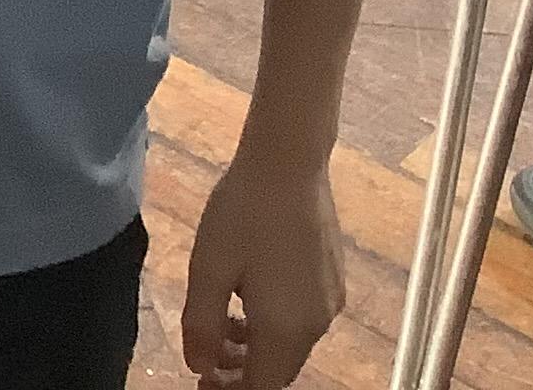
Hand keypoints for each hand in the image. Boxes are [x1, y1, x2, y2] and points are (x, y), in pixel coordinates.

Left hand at [182, 152, 342, 387]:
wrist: (289, 164)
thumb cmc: (241, 214)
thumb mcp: (207, 268)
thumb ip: (201, 324)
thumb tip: (199, 366)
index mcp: (287, 329)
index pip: (263, 386)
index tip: (204, 385)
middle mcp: (317, 324)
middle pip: (280, 370)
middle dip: (243, 374)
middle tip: (206, 362)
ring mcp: (330, 302)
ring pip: (290, 345)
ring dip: (255, 348)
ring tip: (218, 327)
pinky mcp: (332, 281)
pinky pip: (301, 321)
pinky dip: (272, 326)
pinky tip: (246, 301)